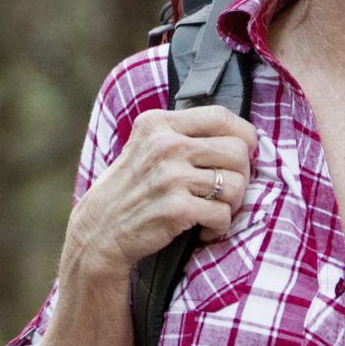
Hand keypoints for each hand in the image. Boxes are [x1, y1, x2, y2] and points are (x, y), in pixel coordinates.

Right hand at [65, 107, 260, 277]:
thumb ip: (181, 134)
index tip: (244, 150)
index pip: (220, 115)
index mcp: (158, 124)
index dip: (243, 134)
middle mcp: (165, 145)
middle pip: (237, 150)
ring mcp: (171, 177)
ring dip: (231, 204)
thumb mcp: (145, 146)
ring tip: (212, 209)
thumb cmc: (129, 189)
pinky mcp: (177, 208)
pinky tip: (202, 228)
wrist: (100, 230)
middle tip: (226, 189)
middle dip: (241, 174)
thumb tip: (239, 136)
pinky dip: (218, 226)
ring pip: (235, 185)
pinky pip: (223, 215)